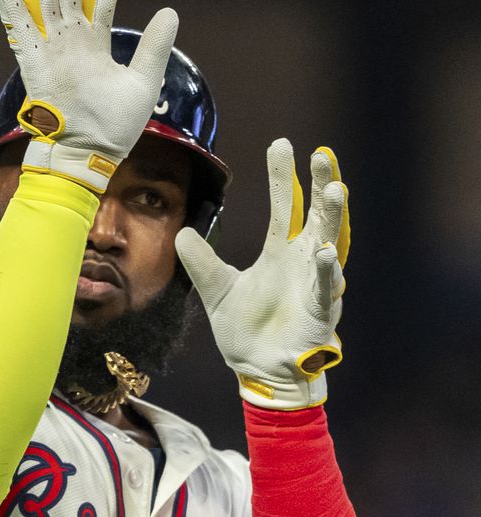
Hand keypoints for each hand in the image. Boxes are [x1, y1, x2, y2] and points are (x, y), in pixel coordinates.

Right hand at [0, 0, 177, 193]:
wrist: (87, 156)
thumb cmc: (114, 129)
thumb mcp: (143, 83)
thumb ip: (154, 47)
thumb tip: (171, 11)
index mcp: (95, 43)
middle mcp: (71, 39)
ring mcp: (51, 48)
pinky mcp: (33, 62)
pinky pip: (18, 27)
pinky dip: (7, 1)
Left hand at [176, 139, 349, 408]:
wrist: (259, 371)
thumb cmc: (246, 332)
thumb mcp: (217, 292)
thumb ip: (202, 263)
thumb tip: (181, 234)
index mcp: (279, 253)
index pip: (284, 206)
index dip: (283, 177)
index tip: (283, 144)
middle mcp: (301, 262)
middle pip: (315, 216)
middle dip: (320, 186)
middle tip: (322, 155)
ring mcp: (314, 285)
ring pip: (329, 243)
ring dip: (332, 218)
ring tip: (335, 189)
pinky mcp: (319, 312)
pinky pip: (325, 288)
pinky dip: (327, 271)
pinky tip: (325, 252)